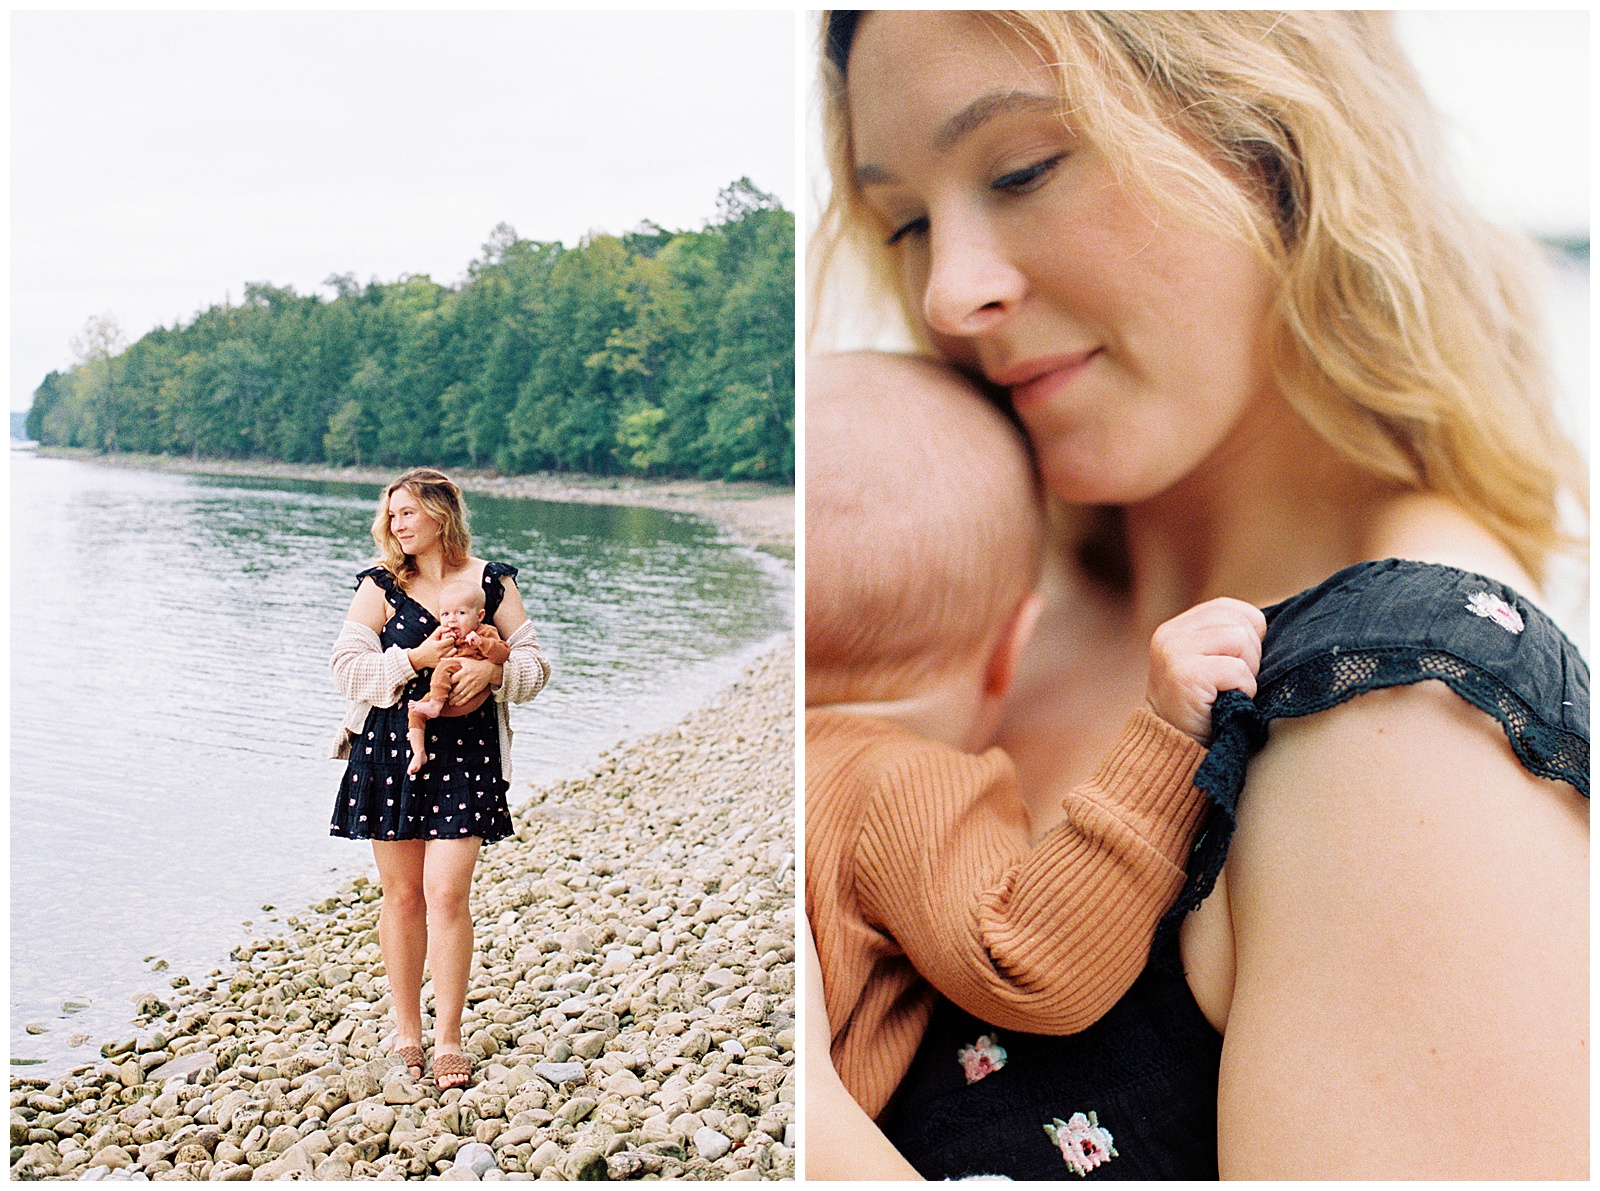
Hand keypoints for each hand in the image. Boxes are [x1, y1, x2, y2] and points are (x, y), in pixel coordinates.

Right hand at [407, 626, 453, 671]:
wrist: (419, 658)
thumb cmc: (426, 646)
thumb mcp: (431, 637)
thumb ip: (440, 630)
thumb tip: (449, 628)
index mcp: (438, 645)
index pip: (452, 640)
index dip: (450, 638)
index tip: (446, 639)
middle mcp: (441, 653)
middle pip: (453, 645)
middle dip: (450, 643)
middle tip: (445, 644)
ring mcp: (442, 659)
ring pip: (454, 652)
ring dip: (451, 649)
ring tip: (446, 649)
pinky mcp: (442, 663)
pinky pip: (451, 657)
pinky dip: (449, 655)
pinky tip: (445, 653)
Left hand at [445, 656, 500, 706]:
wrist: (489, 669)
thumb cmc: (475, 664)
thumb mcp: (464, 660)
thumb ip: (452, 659)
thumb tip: (441, 659)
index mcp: (463, 672)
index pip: (452, 680)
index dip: (446, 685)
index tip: (441, 688)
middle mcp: (467, 680)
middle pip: (455, 690)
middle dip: (449, 696)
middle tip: (444, 699)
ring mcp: (472, 686)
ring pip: (461, 695)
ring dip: (454, 700)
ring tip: (449, 703)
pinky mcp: (476, 690)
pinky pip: (468, 697)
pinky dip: (462, 702)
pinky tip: (457, 704)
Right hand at [1146, 597, 1266, 743]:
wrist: (1174, 748)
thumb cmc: (1203, 708)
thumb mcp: (1208, 663)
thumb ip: (1226, 639)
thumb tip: (1268, 625)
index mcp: (1178, 628)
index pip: (1229, 608)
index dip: (1248, 632)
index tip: (1240, 662)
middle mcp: (1171, 634)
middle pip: (1239, 622)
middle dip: (1251, 654)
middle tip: (1233, 682)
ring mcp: (1174, 652)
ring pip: (1241, 640)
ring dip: (1247, 672)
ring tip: (1230, 690)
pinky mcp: (1185, 675)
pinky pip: (1237, 670)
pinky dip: (1243, 689)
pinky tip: (1227, 701)